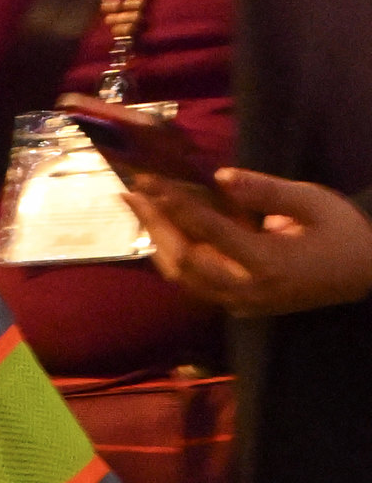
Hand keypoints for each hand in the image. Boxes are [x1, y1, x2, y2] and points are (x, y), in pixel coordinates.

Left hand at [133, 166, 371, 316]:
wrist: (364, 275)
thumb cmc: (341, 232)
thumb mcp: (313, 202)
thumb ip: (267, 192)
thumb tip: (221, 176)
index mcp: (268, 263)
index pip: (211, 234)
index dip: (178, 208)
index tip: (153, 184)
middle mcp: (246, 290)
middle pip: (185, 260)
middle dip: (155, 224)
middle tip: (132, 191)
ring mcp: (239, 303)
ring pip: (182, 277)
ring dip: (157, 241)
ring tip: (138, 206)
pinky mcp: (236, 306)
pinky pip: (193, 284)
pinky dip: (173, 257)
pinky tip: (159, 231)